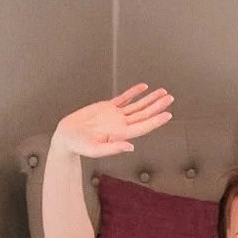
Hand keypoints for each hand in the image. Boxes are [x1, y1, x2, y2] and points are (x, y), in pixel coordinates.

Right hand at [53, 85, 172, 158]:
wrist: (66, 137)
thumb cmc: (78, 146)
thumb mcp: (94, 150)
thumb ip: (113, 149)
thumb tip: (131, 147)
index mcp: (120, 134)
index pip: (143, 126)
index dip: (156, 120)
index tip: (168, 114)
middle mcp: (121, 124)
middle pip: (144, 114)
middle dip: (158, 106)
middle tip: (170, 98)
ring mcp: (115, 115)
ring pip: (137, 105)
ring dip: (150, 98)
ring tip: (163, 92)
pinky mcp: (107, 107)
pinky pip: (124, 98)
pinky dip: (134, 92)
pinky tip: (143, 87)